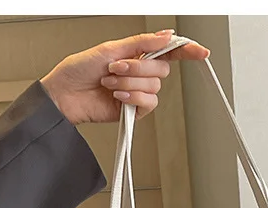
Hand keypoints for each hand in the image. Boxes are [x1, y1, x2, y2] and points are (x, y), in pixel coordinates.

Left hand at [40, 30, 209, 124]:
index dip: (186, 50)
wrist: (66, 95)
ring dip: (129, 82)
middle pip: (162, 69)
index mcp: (136, 55)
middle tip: (115, 67)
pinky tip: (117, 95)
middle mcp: (140, 73)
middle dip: (138, 68)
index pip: (168, 51)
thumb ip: (141, 43)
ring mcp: (138, 92)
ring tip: (109, 82)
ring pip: (154, 86)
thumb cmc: (79, 70)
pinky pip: (148, 102)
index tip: (201, 51)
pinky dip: (132, 96)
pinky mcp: (134, 109)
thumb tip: (165, 36)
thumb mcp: (111, 48)